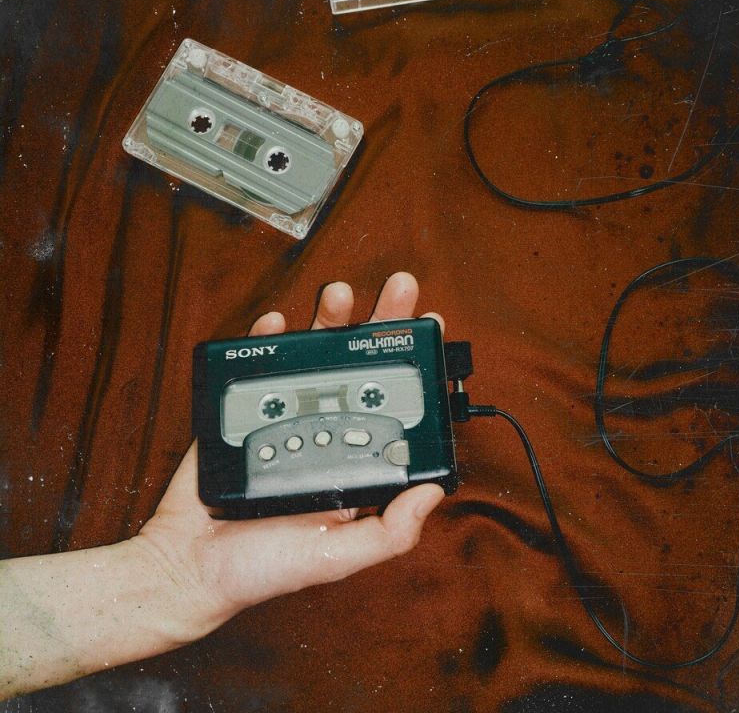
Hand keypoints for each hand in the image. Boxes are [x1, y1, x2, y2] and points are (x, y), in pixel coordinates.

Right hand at [135, 272, 445, 639]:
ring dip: (328, 320)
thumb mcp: (336, 556)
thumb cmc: (265, 566)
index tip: (428, 329)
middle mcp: (326, 431)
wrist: (189, 567)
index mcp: (354, 461)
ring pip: (314, 358)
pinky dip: (267, 341)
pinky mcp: (246, 410)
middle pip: (359, 367)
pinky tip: (278, 324)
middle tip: (399, 289)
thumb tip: (432, 492)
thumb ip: (387, 533)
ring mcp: (286, 416)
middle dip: (380, 323)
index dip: (411, 367)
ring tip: (341, 295)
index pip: (391, 402)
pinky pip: (260, 367)